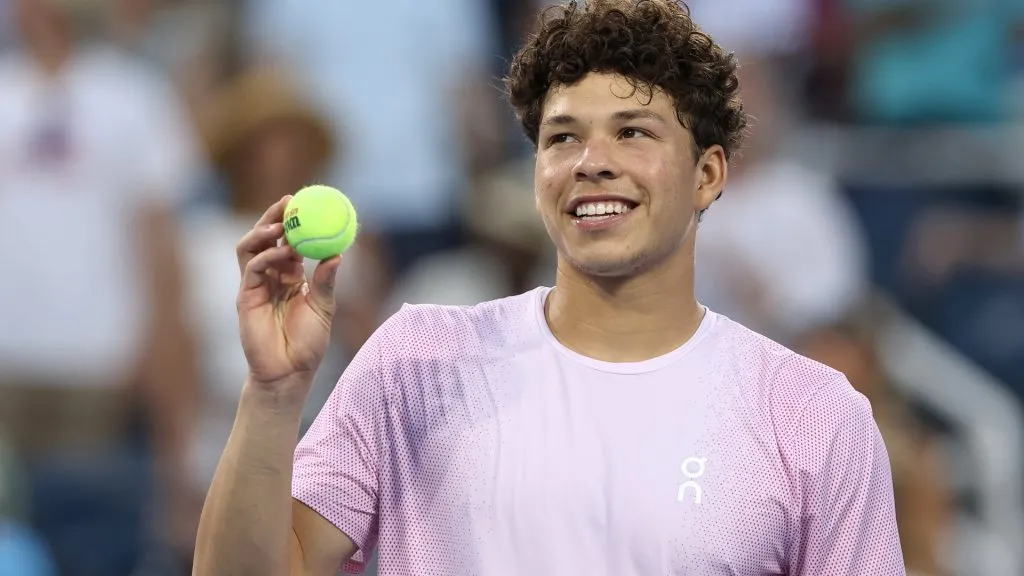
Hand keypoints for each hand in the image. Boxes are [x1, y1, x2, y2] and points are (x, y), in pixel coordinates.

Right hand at [235, 196, 341, 390]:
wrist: (289, 372)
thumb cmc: (308, 343)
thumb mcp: (324, 308)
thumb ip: (326, 281)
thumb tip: (339, 254)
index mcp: (290, 276)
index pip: (289, 241)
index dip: (294, 222)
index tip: (307, 203)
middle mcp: (271, 276)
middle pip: (265, 238)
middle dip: (274, 217)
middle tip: (290, 202)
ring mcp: (255, 285)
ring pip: (251, 248)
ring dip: (263, 232)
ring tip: (280, 225)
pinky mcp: (245, 296)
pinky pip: (251, 269)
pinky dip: (265, 256)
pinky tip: (281, 252)